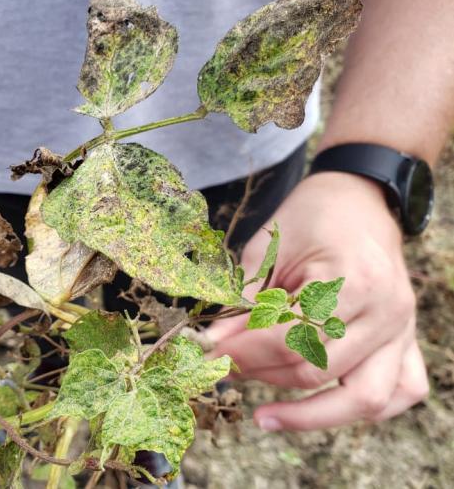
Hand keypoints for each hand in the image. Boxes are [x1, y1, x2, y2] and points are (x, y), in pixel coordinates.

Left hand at [205, 172, 428, 430]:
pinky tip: (322, 408)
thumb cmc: (312, 218)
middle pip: (317, 371)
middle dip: (261, 377)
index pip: (289, 340)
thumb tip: (212, 346)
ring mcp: (403, 330)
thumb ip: (244, 302)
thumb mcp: (269, 249)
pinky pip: (402, 391)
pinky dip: (365, 410)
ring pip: (365, 399)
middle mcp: (386, 312)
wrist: (359, 199)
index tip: (207, 353)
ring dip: (310, 415)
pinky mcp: (408, 339)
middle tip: (225, 371)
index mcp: (352, 282)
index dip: (242, 352)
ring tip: (265, 416)